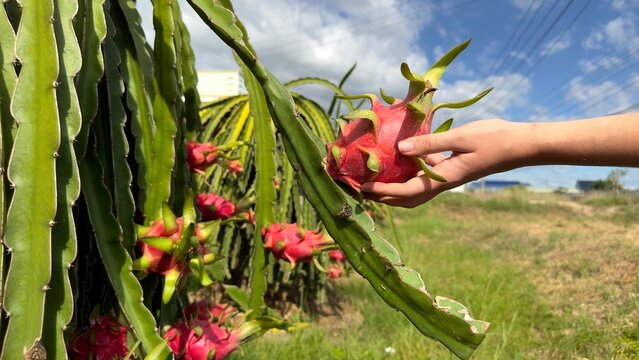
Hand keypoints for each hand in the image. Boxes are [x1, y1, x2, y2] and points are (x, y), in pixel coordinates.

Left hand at [361, 119, 534, 207]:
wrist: (519, 144)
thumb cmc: (492, 139)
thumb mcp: (460, 138)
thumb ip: (430, 144)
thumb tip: (400, 149)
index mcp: (443, 179)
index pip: (406, 191)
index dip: (383, 191)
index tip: (362, 188)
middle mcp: (443, 182)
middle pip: (407, 198)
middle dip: (384, 197)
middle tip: (362, 190)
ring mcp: (447, 176)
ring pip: (415, 188)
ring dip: (395, 187)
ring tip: (375, 177)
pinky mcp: (451, 167)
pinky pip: (424, 174)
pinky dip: (409, 172)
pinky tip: (400, 158)